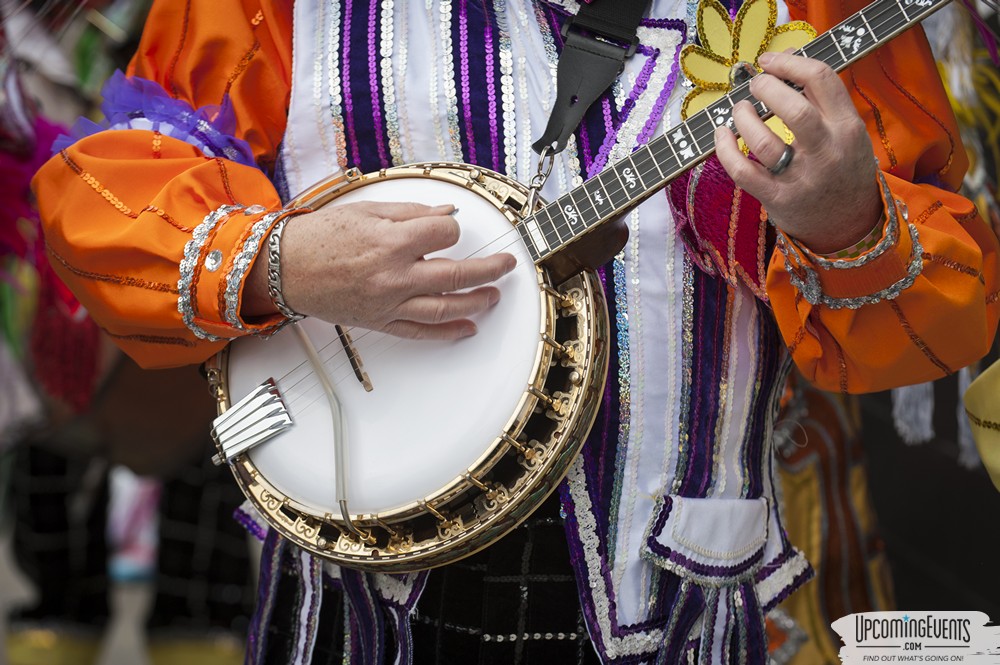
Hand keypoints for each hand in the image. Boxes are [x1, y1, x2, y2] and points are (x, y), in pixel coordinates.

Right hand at [245, 201, 515, 338]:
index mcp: (391, 242)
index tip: (448, 228)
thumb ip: (411, 213)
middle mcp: (394, 276)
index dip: (451, 229)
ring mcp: (389, 303)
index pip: (444, 234)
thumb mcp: (365, 211)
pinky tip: (468, 328)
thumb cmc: (319, 237)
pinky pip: (420, 332)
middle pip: (456, 274)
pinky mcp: (380, 321)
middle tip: (507, 264)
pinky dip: (447, 332)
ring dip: (476, 301)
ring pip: (445, 307)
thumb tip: (447, 214)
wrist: (282, 268)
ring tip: (494, 294)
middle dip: (489, 268)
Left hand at [714, 52, 882, 253]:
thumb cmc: (842, 169)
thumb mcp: (847, 132)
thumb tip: (785, 61)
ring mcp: (801, 178)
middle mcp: (827, 152)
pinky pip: (743, 172)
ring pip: (764, 141)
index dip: (790, 63)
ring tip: (739, 110)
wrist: (849, 225)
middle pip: (794, 109)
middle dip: (766, 88)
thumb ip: (822, 100)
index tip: (769, 61)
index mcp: (848, 127)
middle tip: (754, 85)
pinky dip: (725, 150)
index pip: (822, 80)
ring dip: (743, 118)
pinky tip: (722, 134)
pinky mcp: (777, 199)